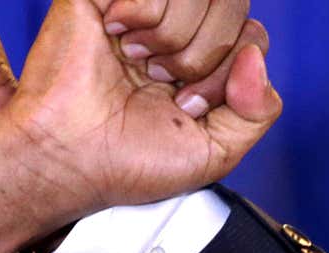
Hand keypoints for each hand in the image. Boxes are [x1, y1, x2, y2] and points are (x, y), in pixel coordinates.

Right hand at [0, 0, 279, 252]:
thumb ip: (260, 110)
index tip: (188, 105)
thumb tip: (255, 57)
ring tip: (136, 62)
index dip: (230, 70)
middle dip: (205, 55)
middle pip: (233, 3)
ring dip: (174, 35)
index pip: (251, 34)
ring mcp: (143, 5)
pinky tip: (117, 35)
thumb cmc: (125, 161)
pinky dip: (144, 10)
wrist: (68, 158)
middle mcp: (176, 27)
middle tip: (161, 83)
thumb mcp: (216, 152)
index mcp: (201, 62)